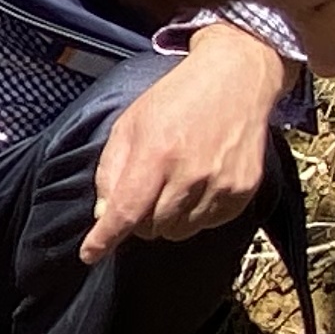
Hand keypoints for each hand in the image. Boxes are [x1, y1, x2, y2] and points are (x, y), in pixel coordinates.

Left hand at [85, 28, 284, 264]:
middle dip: (139, 219)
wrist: (236, 79)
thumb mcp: (130, 124)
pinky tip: (198, 184)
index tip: (90, 254)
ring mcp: (221, 184)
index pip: (126, 212)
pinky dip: (195, 214)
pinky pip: (208, 224)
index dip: (105, 238)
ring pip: (179, 232)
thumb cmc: (176, 99)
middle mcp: (191, 173)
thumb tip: (104, 216)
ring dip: (167, 219)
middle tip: (146, 190)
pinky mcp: (244, 190)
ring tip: (173, 184)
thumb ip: (111, 171)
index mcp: (157, 153)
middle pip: (152, 229)